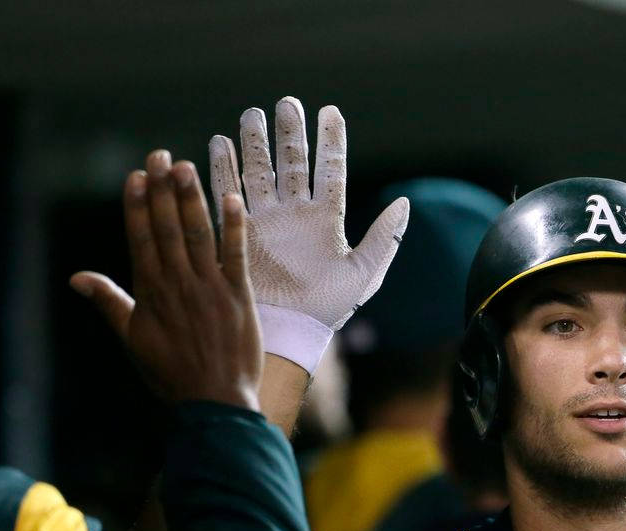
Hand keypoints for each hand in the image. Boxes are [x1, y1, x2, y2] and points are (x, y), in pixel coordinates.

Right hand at [70, 151, 260, 410]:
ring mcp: (210, 288)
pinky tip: (232, 198)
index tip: (137, 176)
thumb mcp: (132, 338)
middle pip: (168, 228)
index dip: (138, 205)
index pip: (141, 238)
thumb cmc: (171, 374)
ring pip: (198, 234)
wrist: (214, 401)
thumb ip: (109, 302)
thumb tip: (76, 278)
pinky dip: (234, 226)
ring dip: (192, 199)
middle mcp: (178, 284)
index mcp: (150, 292)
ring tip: (187, 166)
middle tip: (160, 155)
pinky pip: (236, 254)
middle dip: (163, 190)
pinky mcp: (239, 297)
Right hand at [207, 97, 408, 374]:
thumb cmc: (330, 307)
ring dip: (255, 143)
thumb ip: (384, 237)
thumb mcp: (364, 272)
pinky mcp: (239, 231)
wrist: (290, 331)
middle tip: (286, 104)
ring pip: (260, 171)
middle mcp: (296, 213)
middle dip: (288, 133)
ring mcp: (267, 219)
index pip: (330, 170)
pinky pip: (229, 193)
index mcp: (327, 218)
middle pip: (292, 163)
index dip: (330, 141)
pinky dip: (223, 170)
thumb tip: (405, 201)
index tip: (329, 111)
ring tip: (252, 114)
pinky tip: (219, 143)